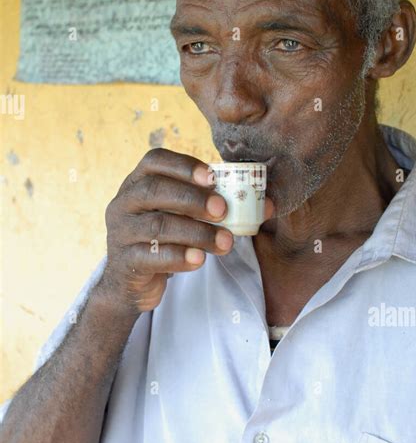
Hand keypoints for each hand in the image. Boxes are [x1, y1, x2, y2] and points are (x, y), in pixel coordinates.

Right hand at [97, 148, 272, 316]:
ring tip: (225, 243)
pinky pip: (151, 257)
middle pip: (154, 191)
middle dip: (193, 199)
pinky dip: (179, 257)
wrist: (131, 281)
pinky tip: (199, 260)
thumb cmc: (164, 238)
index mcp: (138, 182)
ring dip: (196, 233)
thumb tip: (266, 205)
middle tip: (223, 211)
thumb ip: (217, 206)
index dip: (184, 165)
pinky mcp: (125, 262)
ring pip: (156, 226)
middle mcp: (124, 202)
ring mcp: (120, 232)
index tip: (212, 177)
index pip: (154, 161)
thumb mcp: (183, 217)